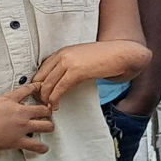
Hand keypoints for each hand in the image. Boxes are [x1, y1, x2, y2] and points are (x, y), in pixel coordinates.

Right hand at [0, 84, 54, 158]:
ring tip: (48, 128)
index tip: (41, 86)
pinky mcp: (17, 141)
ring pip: (46, 125)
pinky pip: (36, 145)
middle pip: (44, 109)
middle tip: (48, 113)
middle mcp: (19, 112)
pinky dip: (42, 147)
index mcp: (8, 100)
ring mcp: (21, 127)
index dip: (36, 87)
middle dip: (48, 111)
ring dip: (48, 126)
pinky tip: (44, 148)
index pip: (27, 90)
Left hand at [33, 41, 149, 105]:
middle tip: (42, 104)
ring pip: (47, 84)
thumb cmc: (105, 58)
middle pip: (40, 78)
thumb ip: (68, 67)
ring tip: (49, 107)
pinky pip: (59, 88)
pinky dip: (55, 99)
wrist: (122, 54)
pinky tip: (56, 105)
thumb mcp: (81, 60)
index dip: (38, 86)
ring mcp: (68, 62)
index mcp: (61, 52)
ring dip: (46, 99)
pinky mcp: (76, 71)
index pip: (40, 71)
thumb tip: (57, 82)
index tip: (41, 96)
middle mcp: (62, 55)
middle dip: (39, 94)